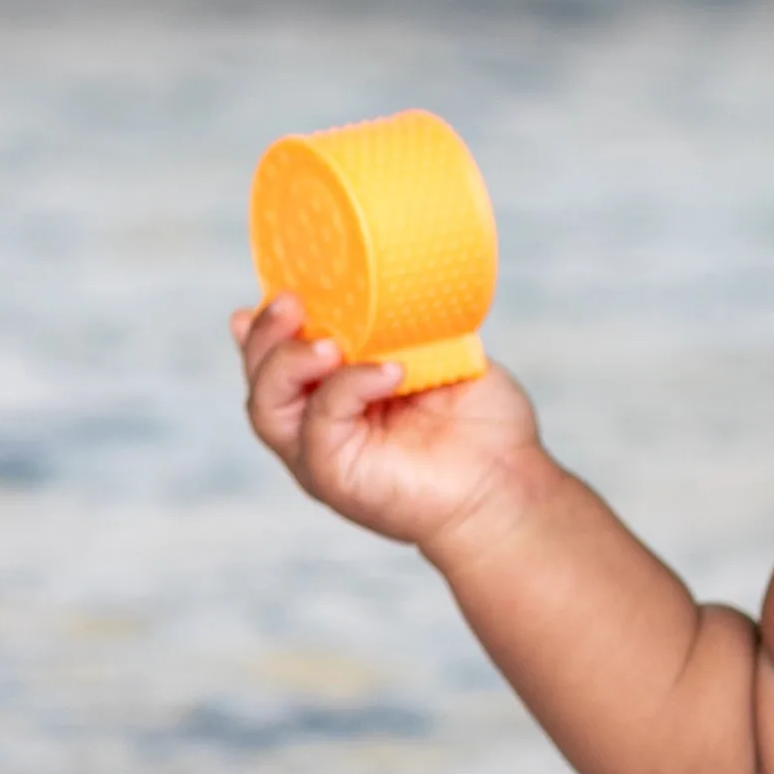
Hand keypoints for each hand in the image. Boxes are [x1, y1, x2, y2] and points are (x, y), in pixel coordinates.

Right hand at [233, 293, 546, 556]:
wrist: (511, 486)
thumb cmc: (485, 429)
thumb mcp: (442, 356)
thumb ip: (402, 327)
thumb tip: (381, 286)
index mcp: (337, 392)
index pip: (280, 354)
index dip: (268, 322)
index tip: (283, 287)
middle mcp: (317, 423)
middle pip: (262, 376)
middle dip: (267, 334)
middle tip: (292, 303)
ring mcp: (320, 452)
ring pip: (266, 405)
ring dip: (287, 362)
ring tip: (327, 343)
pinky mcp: (333, 476)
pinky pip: (320, 422)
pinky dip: (347, 388)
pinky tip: (388, 371)